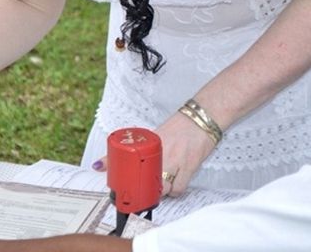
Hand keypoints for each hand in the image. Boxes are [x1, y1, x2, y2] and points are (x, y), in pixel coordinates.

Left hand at [91, 113, 215, 197]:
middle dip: (143, 189)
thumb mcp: (156, 134)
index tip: (118, 187)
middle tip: (139, 191)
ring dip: (160, 192)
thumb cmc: (180, 126)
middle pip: (147, 180)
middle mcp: (162, 152)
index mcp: (151, 143)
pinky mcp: (189, 167)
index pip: (130, 160)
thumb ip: (139, 146)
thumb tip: (109, 159)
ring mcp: (176, 160)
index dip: (124, 177)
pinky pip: (178, 189)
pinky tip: (173, 186)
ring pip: (162, 188)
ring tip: (159, 186)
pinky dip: (175, 191)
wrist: (201, 119)